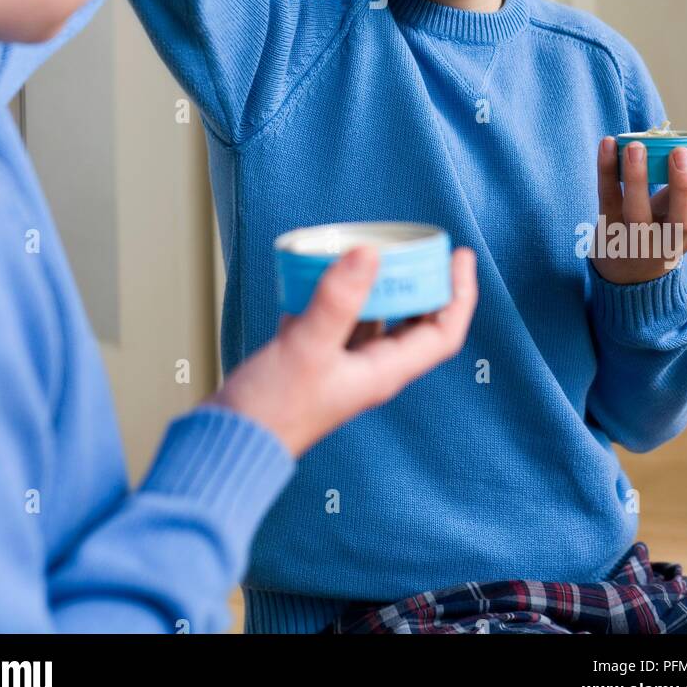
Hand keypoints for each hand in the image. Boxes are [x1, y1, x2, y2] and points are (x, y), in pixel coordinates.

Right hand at [204, 243, 477, 456]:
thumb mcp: (307, 348)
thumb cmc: (271, 410)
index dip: (458, 294)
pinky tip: (318, 271)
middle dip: (420, 282)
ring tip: (369, 249)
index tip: (460, 256)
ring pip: (373, 317)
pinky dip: (334, 292)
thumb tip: (370, 253)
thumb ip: (338, 300)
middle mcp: (367, 368)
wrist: (226, 441)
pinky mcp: (310, 358)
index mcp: (382, 372)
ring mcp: (338, 364)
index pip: (442, 333)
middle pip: (411, 321)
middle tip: (416, 245)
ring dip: (376, 284)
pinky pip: (335, 318)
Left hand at [591, 122, 686, 283]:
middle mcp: (670, 240)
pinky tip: (607, 143)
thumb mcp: (686, 209)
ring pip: (638, 212)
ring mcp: (637, 238)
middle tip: (681, 152)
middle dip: (683, 186)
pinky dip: (606, 170)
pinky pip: (607, 198)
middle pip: (682, 220)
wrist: (624, 270)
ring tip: (636, 146)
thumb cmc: (663, 227)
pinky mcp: (608, 228)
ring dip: (638, 178)